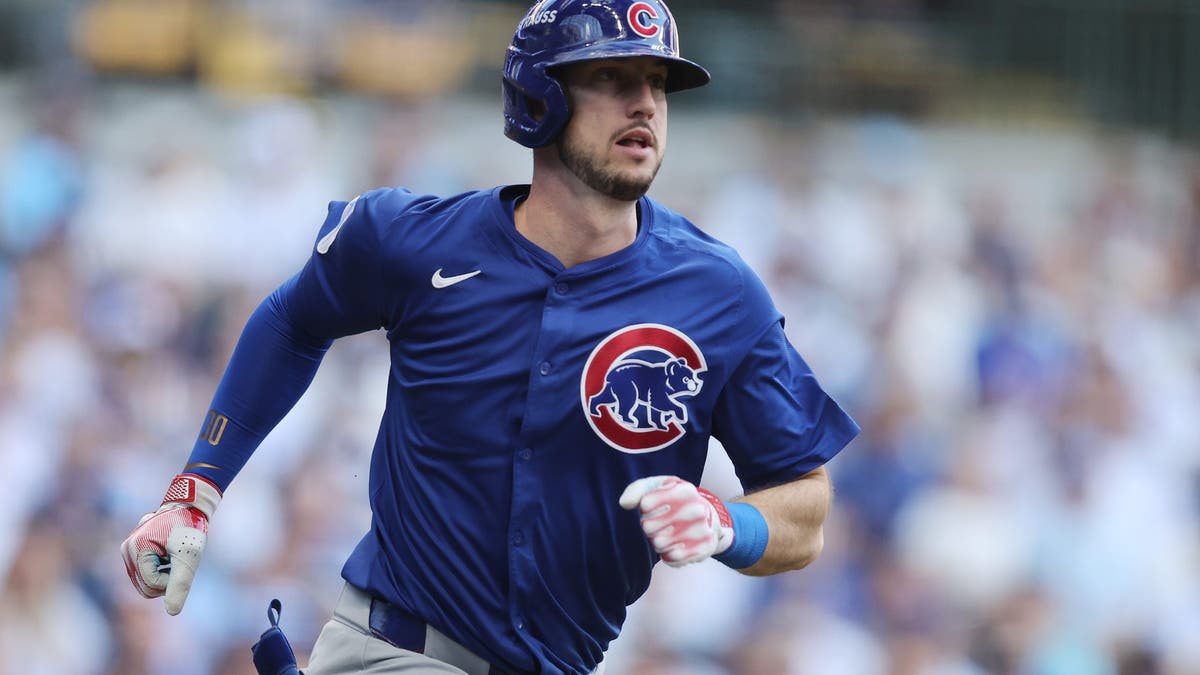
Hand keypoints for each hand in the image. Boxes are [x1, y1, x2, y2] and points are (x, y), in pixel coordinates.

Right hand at [120, 473, 221, 614]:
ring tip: (174, 555)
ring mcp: (127, 551)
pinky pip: (145, 575)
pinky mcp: (133, 552)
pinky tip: (168, 554)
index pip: (153, 585)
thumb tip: (172, 612)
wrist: (189, 506)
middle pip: (145, 588)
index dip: (173, 578)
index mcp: (135, 549)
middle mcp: (126, 550)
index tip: (182, 558)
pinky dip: (161, 570)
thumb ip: (180, 584)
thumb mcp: (189, 558)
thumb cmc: (190, 529)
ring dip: (164, 575)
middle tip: (179, 559)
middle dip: (167, 579)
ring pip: (145, 583)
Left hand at [619, 475, 733, 566]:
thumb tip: (624, 504)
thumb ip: (637, 490)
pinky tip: (675, 546)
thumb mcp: (658, 487)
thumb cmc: (675, 501)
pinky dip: (668, 554)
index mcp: (686, 491)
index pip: (645, 504)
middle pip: (648, 527)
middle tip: (658, 523)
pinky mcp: (705, 550)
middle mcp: (697, 510)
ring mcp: (703, 531)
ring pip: (658, 544)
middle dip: (648, 526)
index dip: (644, 508)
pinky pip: (672, 558)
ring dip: (657, 541)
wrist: (709, 518)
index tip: (651, 507)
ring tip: (667, 534)